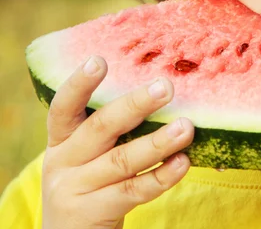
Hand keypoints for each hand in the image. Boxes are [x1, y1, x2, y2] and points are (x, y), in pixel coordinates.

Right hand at [41, 56, 194, 228]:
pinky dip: (162, 176)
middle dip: (135, 105)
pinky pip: (134, 192)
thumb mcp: (87, 153)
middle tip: (166, 86)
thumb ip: (112, 126)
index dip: (79, 84)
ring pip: (122, 160)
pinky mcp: (93, 214)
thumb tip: (161, 85)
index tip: (99, 60)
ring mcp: (76, 190)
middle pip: (100, 128)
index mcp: (61, 139)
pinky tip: (183, 162)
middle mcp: (64, 162)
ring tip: (187, 127)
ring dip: (158, 142)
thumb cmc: (90, 180)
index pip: (63, 107)